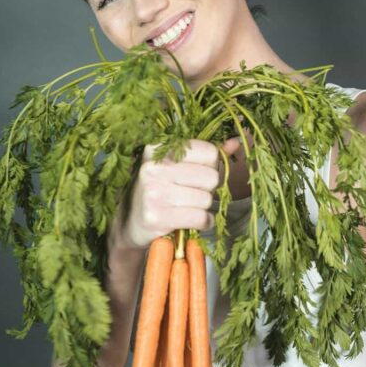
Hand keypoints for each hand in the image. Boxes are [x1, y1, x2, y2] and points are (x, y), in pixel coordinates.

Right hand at [115, 137, 242, 249]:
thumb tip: (235, 144)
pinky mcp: (156, 217)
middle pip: (211, 177)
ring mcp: (153, 193)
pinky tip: (190, 220)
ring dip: (204, 208)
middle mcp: (153, 168)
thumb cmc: (159, 190)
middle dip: (208, 189)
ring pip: (206, 200)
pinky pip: (199, 218)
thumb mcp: (176, 166)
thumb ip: (206, 154)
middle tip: (193, 194)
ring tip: (188, 207)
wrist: (130, 223)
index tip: (198, 174)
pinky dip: (202, 222)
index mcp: (158, 148)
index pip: (209, 152)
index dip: (211, 167)